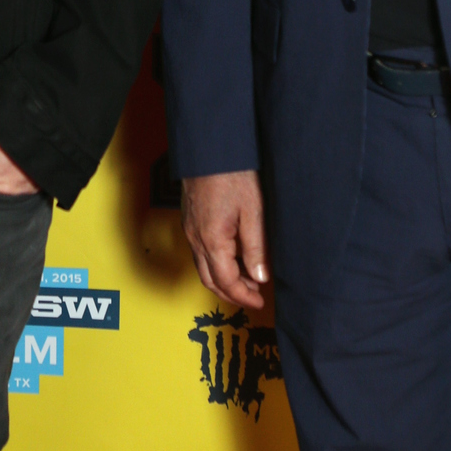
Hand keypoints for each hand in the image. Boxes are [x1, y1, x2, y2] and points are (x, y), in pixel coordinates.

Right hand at [181, 170, 269, 309]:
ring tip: (249, 276)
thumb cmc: (232, 174)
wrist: (209, 148)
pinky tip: (234, 256)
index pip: (226, 282)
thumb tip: (260, 276)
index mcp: (212, 240)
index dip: (244, 296)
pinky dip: (217, 263)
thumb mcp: (253, 211)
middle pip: (210, 280)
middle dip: (232, 293)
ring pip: (204, 268)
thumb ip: (256, 247)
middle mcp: (195, 239)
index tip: (260, 302)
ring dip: (224, 279)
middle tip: (255, 295)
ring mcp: (190, 230)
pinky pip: (200, 252)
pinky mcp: (190, 220)